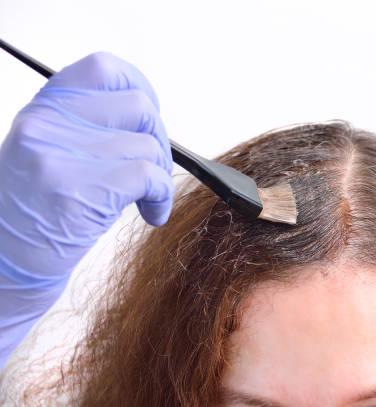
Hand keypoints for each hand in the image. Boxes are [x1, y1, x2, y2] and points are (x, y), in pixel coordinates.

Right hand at [0, 52, 173, 282]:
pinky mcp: (78, 192)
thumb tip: (148, 113)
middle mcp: (46, 125)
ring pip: (148, 145)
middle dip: (159, 139)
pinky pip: (150, 176)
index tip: (149, 118)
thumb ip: (88, 124)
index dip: (140, 88)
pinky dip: (162, 197)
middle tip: (153, 169)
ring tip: (145, 198)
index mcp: (42, 109)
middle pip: (139, 107)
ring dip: (161, 175)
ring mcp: (59, 157)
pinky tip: (151, 213)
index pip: (104, 69)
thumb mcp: (49, 149)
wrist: (2, 261)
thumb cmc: (37, 208)